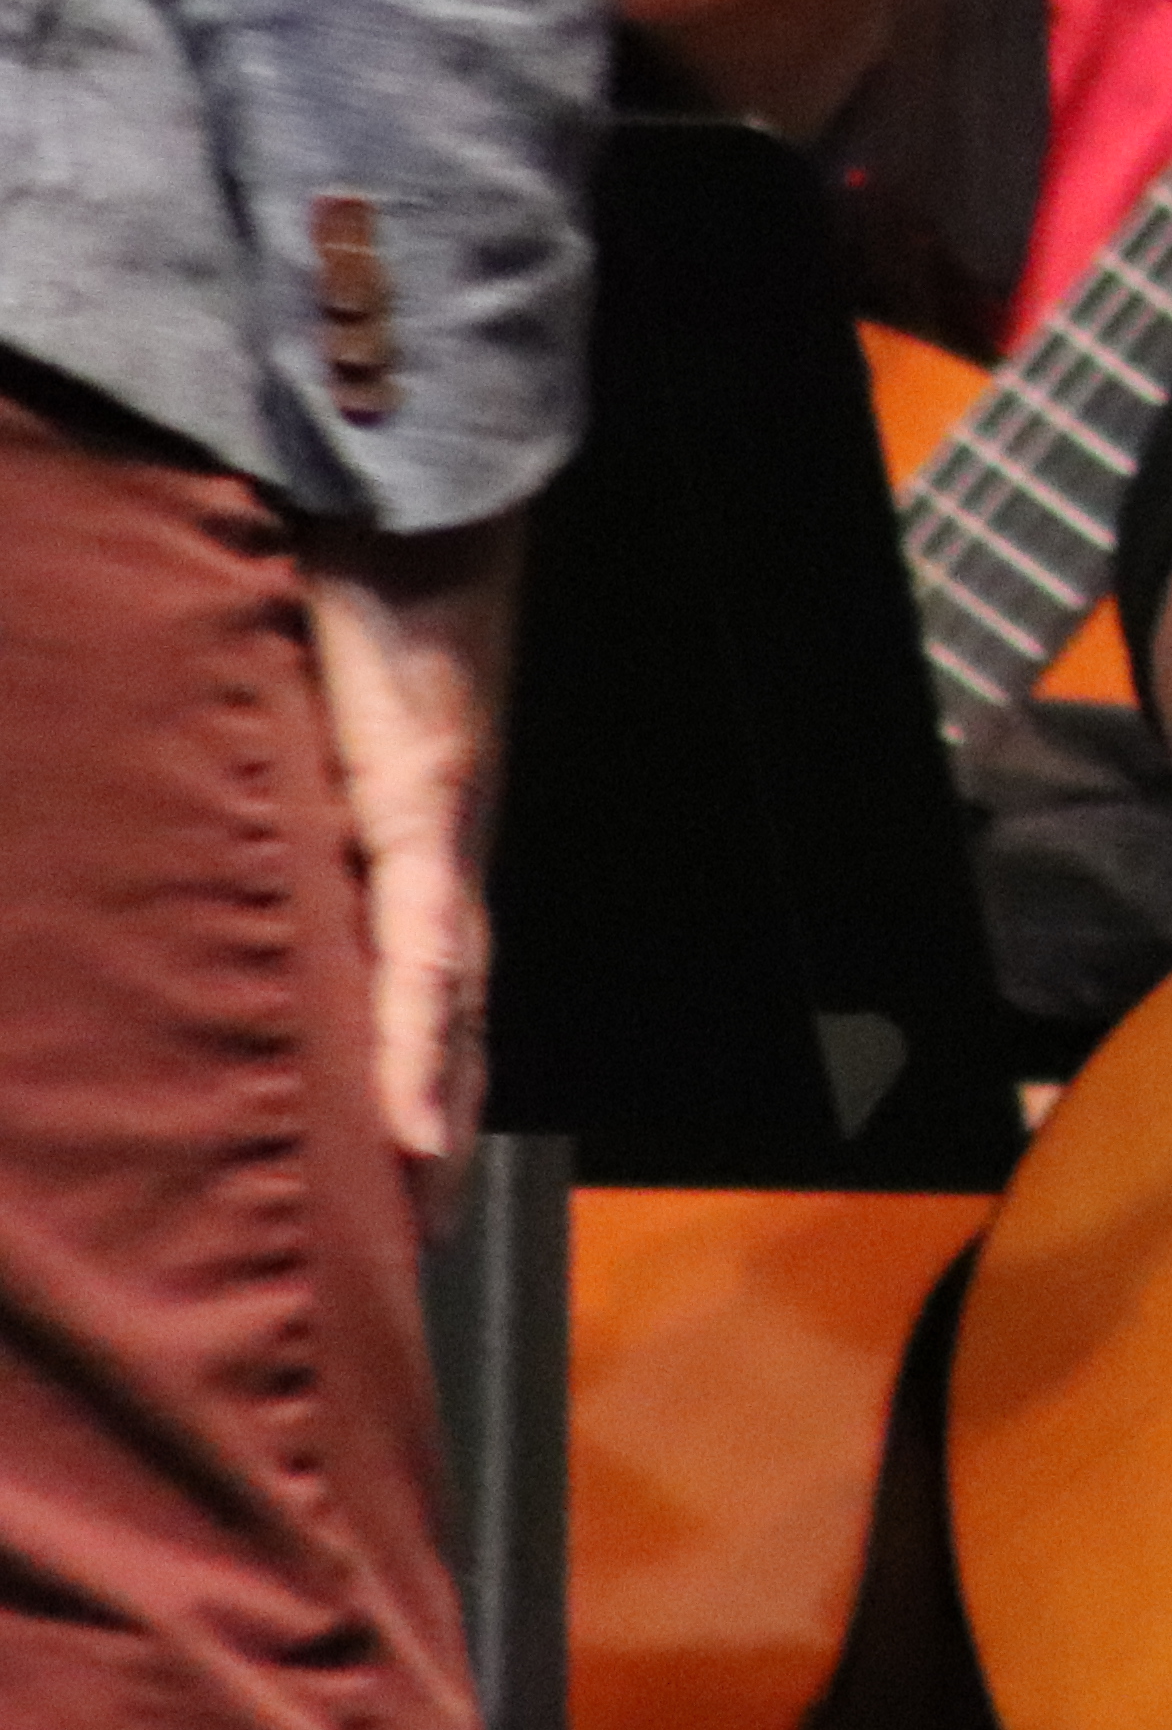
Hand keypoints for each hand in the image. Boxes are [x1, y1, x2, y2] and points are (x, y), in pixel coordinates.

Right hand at [305, 516, 517, 1198]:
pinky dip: (421, 1038)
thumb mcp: (279, 712)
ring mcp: (440, 829)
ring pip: (448, 1002)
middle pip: (445, 1012)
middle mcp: (437, 845)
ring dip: (435, 1109)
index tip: (396, 1171)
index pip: (413, 972)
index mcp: (402, 830)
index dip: (412, 1068)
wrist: (404, 488)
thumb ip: (245, 779)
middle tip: (404, 1241)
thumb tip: (164, 829)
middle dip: (430, 1120)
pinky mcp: (424, 799)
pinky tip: (415, 1125)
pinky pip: (428, 943)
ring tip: (414, 1216)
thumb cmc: (342, 584)